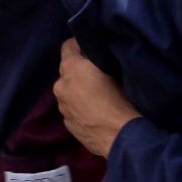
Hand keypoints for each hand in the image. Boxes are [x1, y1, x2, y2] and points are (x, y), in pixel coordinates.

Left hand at [53, 38, 137, 157]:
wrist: (121, 137)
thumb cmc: (121, 99)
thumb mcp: (113, 69)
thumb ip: (98, 59)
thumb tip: (94, 56)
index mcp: (70, 68)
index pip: (68, 46)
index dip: (80, 44)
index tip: (92, 47)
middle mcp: (60, 86)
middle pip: (68, 71)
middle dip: (80, 70)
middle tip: (99, 73)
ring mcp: (61, 108)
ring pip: (69, 91)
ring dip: (78, 90)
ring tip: (98, 96)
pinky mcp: (67, 125)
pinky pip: (72, 109)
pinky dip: (80, 107)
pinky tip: (96, 113)